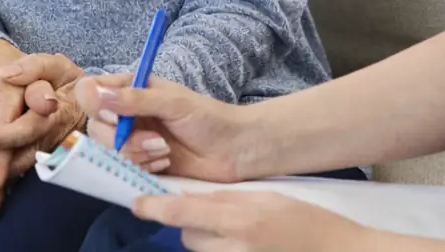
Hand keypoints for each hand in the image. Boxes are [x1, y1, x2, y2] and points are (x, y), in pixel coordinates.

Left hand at [0, 74, 87, 174]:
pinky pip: (12, 174)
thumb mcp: (55, 66)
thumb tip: (4, 74)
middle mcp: (49, 140)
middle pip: (16, 162)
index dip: (0, 138)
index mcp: (54, 115)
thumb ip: (33, 67)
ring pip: (13, 173)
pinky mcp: (36, 159)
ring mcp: (44, 154)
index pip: (25, 130)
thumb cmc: (66, 79)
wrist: (83, 98)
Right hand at [76, 74, 250, 182]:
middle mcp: (125, 114)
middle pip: (94, 128)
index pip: (89, 91)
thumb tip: (94, 94)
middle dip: (122, 139)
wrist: (235, 150)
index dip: (94, 106)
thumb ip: (134, 99)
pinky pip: (122, 169)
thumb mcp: (173, 102)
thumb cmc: (209, 118)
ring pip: (106, 152)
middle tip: (157, 141)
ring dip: (135, 155)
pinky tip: (165, 163)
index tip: (116, 117)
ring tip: (165, 151)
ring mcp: (131, 140)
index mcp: (130, 89)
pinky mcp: (140, 163)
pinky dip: (142, 168)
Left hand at [133, 191, 368, 251]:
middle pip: (188, 236)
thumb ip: (228, 200)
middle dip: (189, 223)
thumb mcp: (267, 198)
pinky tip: (241, 242)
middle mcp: (234, 247)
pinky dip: (218, 250)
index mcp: (241, 219)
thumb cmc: (306, 221)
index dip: (155, 208)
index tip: (137, 203)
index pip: (183, 213)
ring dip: (204, 238)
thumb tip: (194, 200)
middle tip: (210, 211)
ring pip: (199, 251)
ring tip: (233, 228)